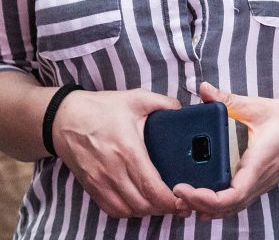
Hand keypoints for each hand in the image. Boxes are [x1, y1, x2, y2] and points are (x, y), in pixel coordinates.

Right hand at [53, 88, 184, 218]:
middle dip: (164, 207)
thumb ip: (164, 103)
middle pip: (142, 203)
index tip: (183, 199)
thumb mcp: (136, 98)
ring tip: (163, 203)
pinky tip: (140, 204)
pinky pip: (111, 209)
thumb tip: (183, 110)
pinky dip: (128, 211)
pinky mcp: (91, 186)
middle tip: (180, 201)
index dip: (170, 199)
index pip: (151, 187)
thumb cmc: (101, 109)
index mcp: (128, 150)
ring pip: (127, 210)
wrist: (64, 118)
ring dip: (147, 211)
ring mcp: (100, 181)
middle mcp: (113, 171)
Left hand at [173, 82, 278, 219]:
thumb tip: (202, 89)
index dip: (205, 198)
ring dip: (207, 207)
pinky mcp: (261, 184)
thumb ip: (228, 100)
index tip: (184, 188)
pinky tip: (203, 195)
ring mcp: (261, 185)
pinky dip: (218, 205)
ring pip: (231, 209)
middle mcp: (260, 180)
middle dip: (198, 205)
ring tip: (185, 195)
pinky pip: (237, 203)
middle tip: (176, 191)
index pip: (232, 195)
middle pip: (226, 208)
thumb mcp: (259, 106)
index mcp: (259, 162)